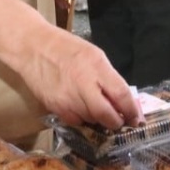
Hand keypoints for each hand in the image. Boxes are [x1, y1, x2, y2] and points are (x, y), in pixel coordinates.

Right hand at [17, 25, 141, 129]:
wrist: (32, 47)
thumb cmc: (66, 48)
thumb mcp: (94, 55)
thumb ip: (109, 77)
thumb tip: (124, 100)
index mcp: (96, 66)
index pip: (121, 95)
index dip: (131, 110)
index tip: (136, 118)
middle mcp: (83, 84)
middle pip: (107, 115)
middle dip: (116, 122)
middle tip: (119, 121)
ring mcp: (67, 98)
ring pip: (91, 120)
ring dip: (98, 119)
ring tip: (96, 108)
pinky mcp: (55, 107)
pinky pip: (75, 121)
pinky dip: (82, 118)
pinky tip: (80, 108)